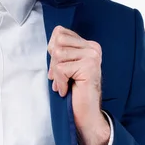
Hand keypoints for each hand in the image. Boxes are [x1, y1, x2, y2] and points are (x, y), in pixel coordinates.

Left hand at [47, 26, 109, 144]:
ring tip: (63, 83)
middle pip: (58, 41)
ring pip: (59, 54)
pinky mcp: (89, 67)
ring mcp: (93, 57)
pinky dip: (59, 82)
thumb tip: (51, 42)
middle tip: (59, 75)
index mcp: (88, 44)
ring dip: (56, 72)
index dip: (52, 48)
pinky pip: (61, 69)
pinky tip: (66, 89)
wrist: (87, 113)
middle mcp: (93, 48)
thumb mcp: (67, 64)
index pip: (60, 32)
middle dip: (53, 60)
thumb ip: (62, 50)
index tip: (58, 65)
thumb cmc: (74, 89)